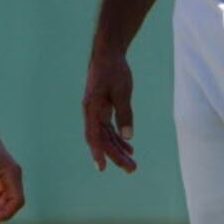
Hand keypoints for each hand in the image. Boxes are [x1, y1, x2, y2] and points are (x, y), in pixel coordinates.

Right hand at [82, 52, 137, 172]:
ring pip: (106, 136)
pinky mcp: (102, 109)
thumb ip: (124, 114)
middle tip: (132, 169)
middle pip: (102, 140)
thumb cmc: (113, 70)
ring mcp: (96, 112)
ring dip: (118, 150)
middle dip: (116, 155)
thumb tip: (128, 137)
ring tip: (132, 164)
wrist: (108, 54)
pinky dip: (118, 138)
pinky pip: (109, 128)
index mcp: (91, 109)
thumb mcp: (122, 92)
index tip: (102, 167)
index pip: (94, 136)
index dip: (97, 152)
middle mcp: (91, 113)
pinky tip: (129, 148)